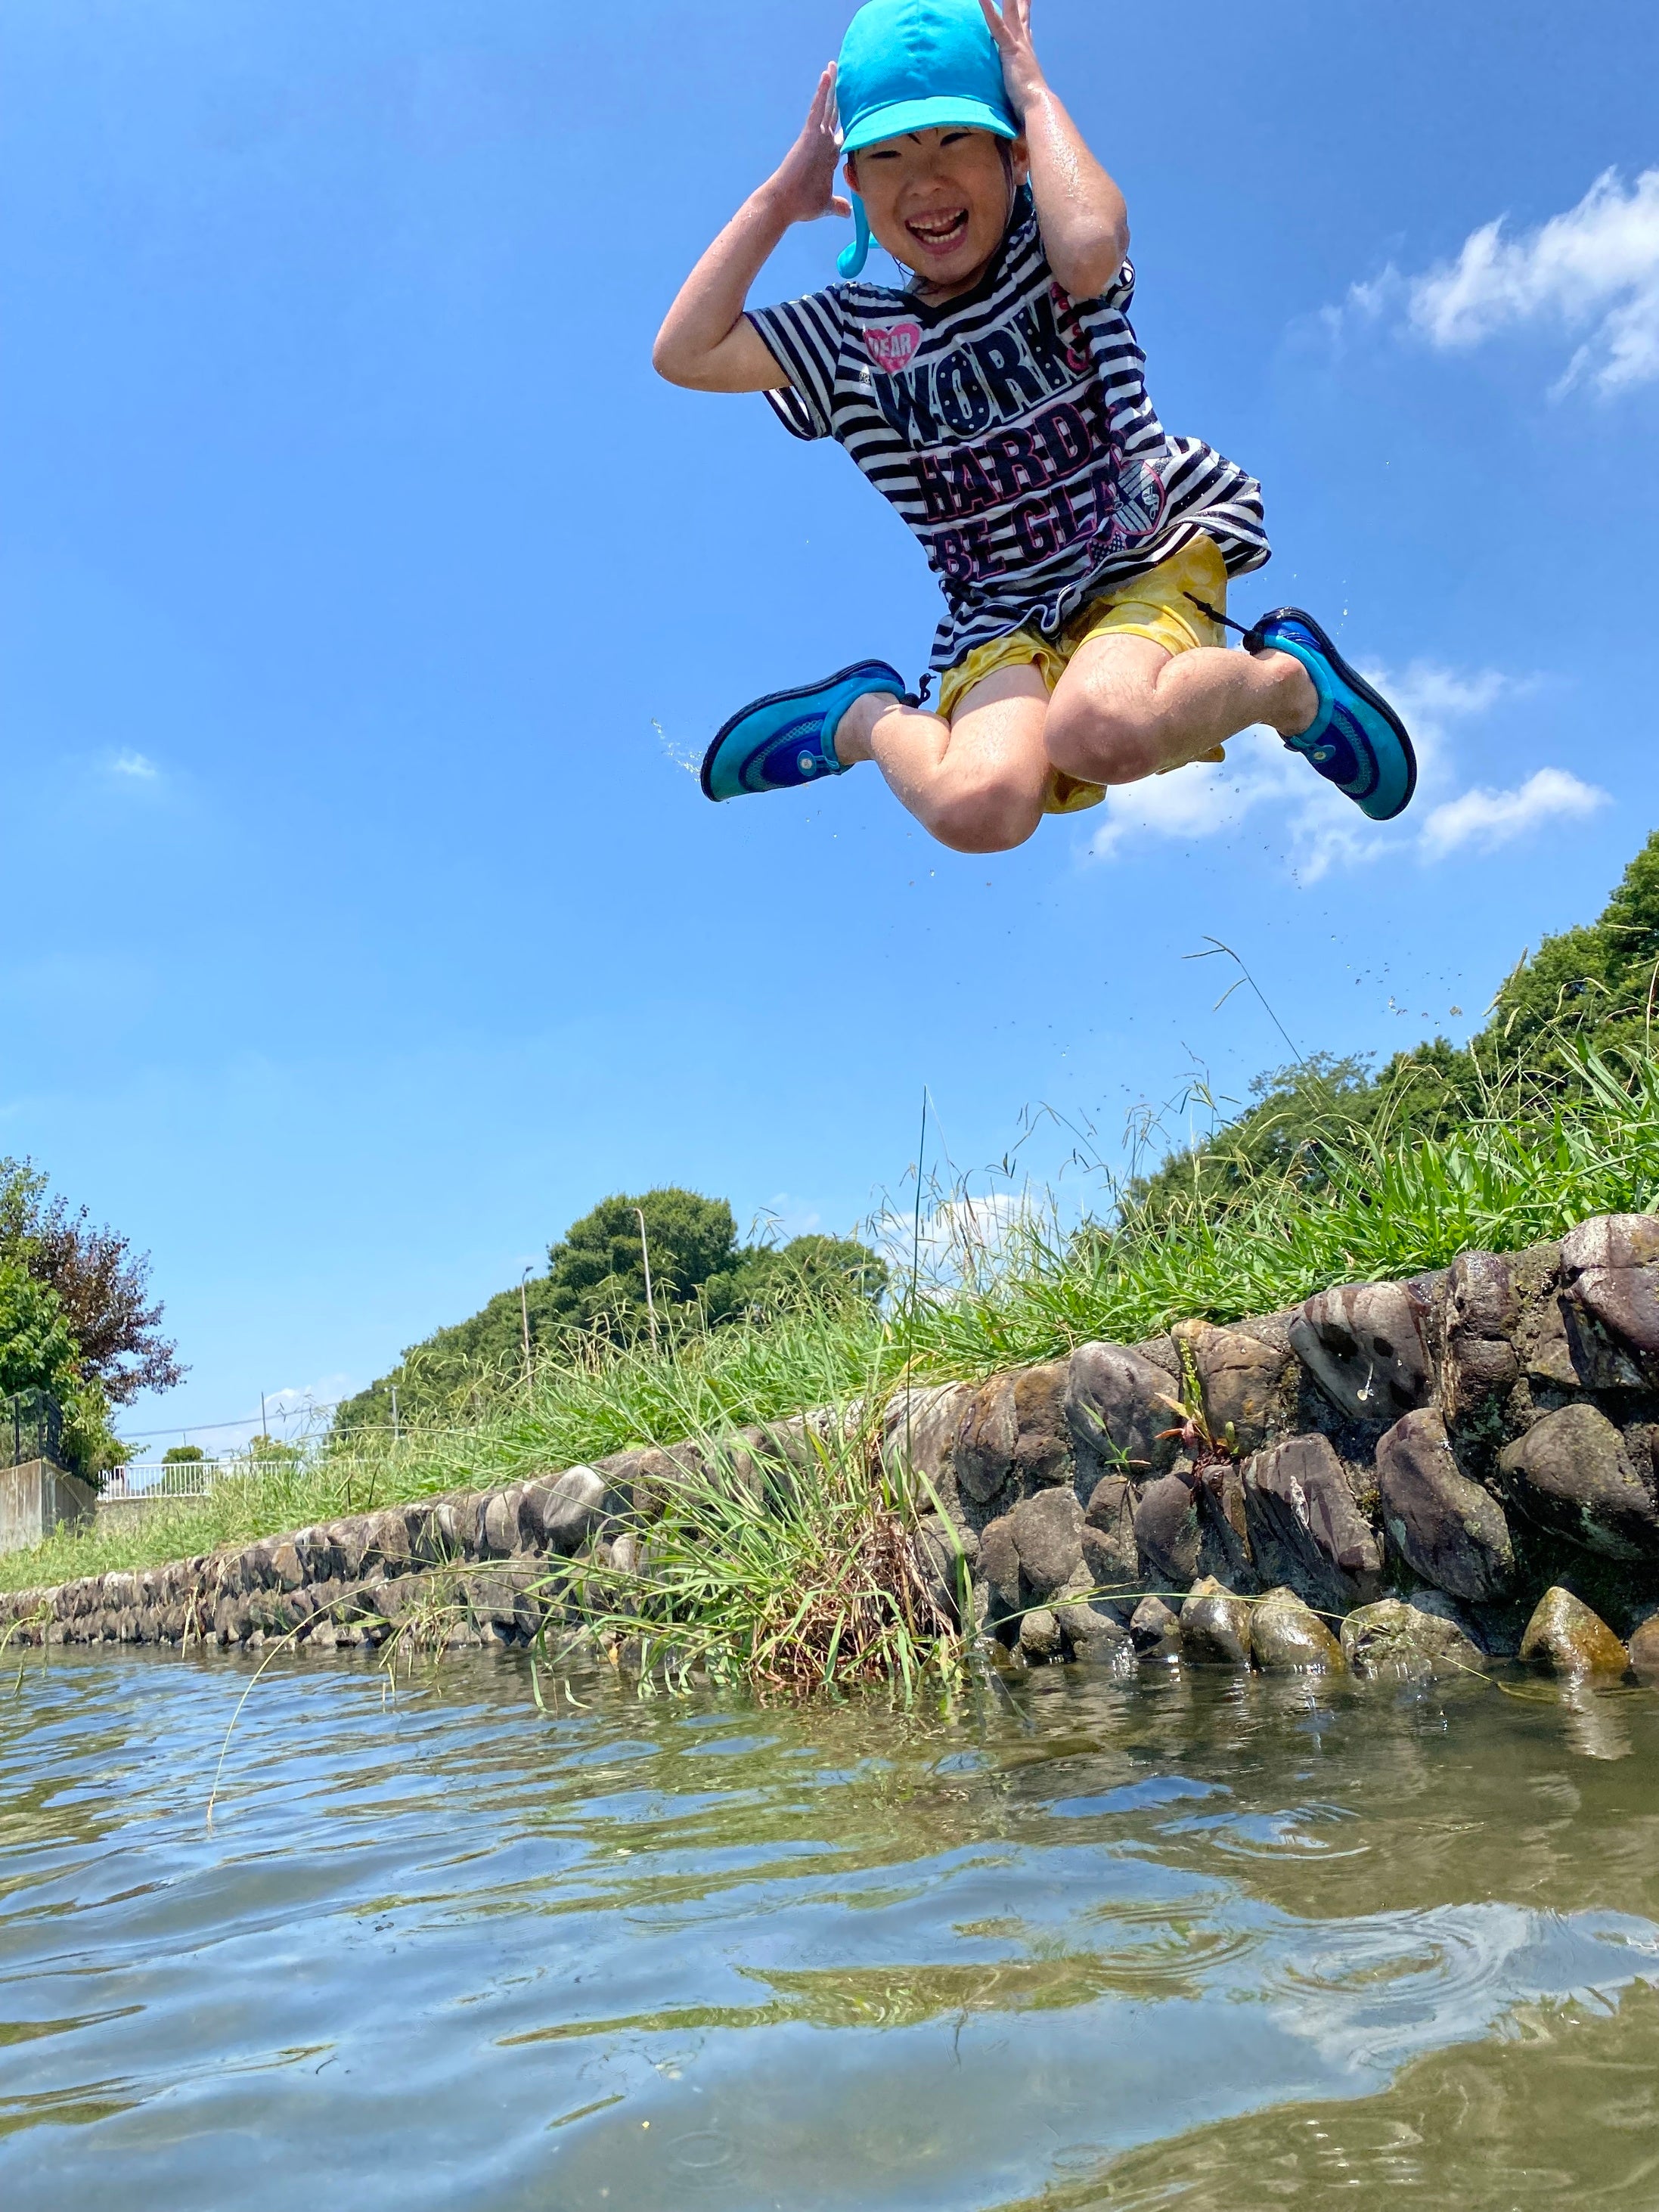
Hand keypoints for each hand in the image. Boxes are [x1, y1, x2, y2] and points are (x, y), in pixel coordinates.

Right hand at [765, 64, 852, 224]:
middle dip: (841, 97)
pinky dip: (822, 92)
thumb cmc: (802, 205)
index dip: (851, 122)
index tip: (860, 111)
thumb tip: (848, 212)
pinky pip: (817, 108)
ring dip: (831, 85)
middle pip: (834, 113)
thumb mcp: (826, 204)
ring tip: (836, 65)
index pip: (842, 134)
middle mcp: (822, 143)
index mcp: (827, 156)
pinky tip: (827, 75)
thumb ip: (838, 205)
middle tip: (847, 76)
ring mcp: (815, 137)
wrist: (784, 204)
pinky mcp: (809, 134)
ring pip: (826, 105)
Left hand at [977, 0, 1047, 116]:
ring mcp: (1018, 43)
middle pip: (1020, 12)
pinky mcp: (1010, 49)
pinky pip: (997, 26)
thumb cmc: (1029, 102)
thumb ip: (1019, 76)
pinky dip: (989, 10)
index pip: (1024, 24)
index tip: (1025, 0)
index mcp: (1026, 49)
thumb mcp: (1022, 83)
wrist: (1036, 104)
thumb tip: (1018, 79)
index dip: (1024, 9)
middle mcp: (1024, 42)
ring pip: (1010, 12)